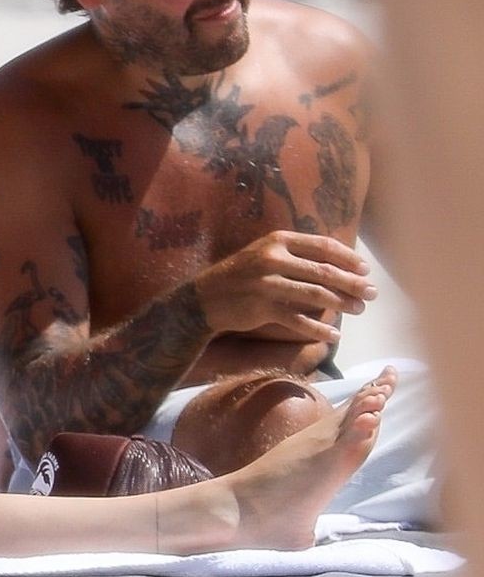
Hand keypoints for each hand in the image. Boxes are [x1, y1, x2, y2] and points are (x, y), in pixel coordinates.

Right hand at [193, 230, 375, 343]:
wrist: (204, 298)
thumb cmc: (242, 275)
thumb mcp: (265, 255)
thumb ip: (296, 255)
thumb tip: (339, 265)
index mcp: (277, 241)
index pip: (323, 246)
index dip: (349, 258)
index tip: (366, 270)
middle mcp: (272, 259)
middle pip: (324, 271)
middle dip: (353, 283)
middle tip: (372, 293)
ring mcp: (266, 284)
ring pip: (315, 295)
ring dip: (342, 304)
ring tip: (358, 310)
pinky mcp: (261, 308)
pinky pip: (298, 320)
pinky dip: (319, 329)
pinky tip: (333, 335)